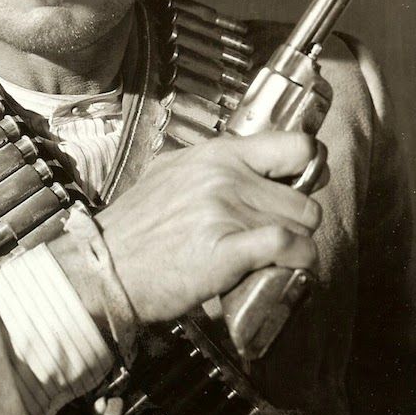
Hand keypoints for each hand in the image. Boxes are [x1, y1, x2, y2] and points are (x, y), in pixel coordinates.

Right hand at [52, 131, 323, 327]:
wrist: (107, 266)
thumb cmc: (136, 227)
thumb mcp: (171, 173)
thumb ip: (211, 165)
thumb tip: (248, 165)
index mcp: (215, 154)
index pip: (295, 146)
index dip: (308, 168)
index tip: (301, 186)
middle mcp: (225, 175)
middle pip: (303, 199)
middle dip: (296, 223)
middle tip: (274, 237)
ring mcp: (227, 210)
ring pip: (301, 227)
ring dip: (295, 247)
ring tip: (270, 258)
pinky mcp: (229, 249)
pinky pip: (290, 249)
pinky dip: (297, 262)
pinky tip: (280, 268)